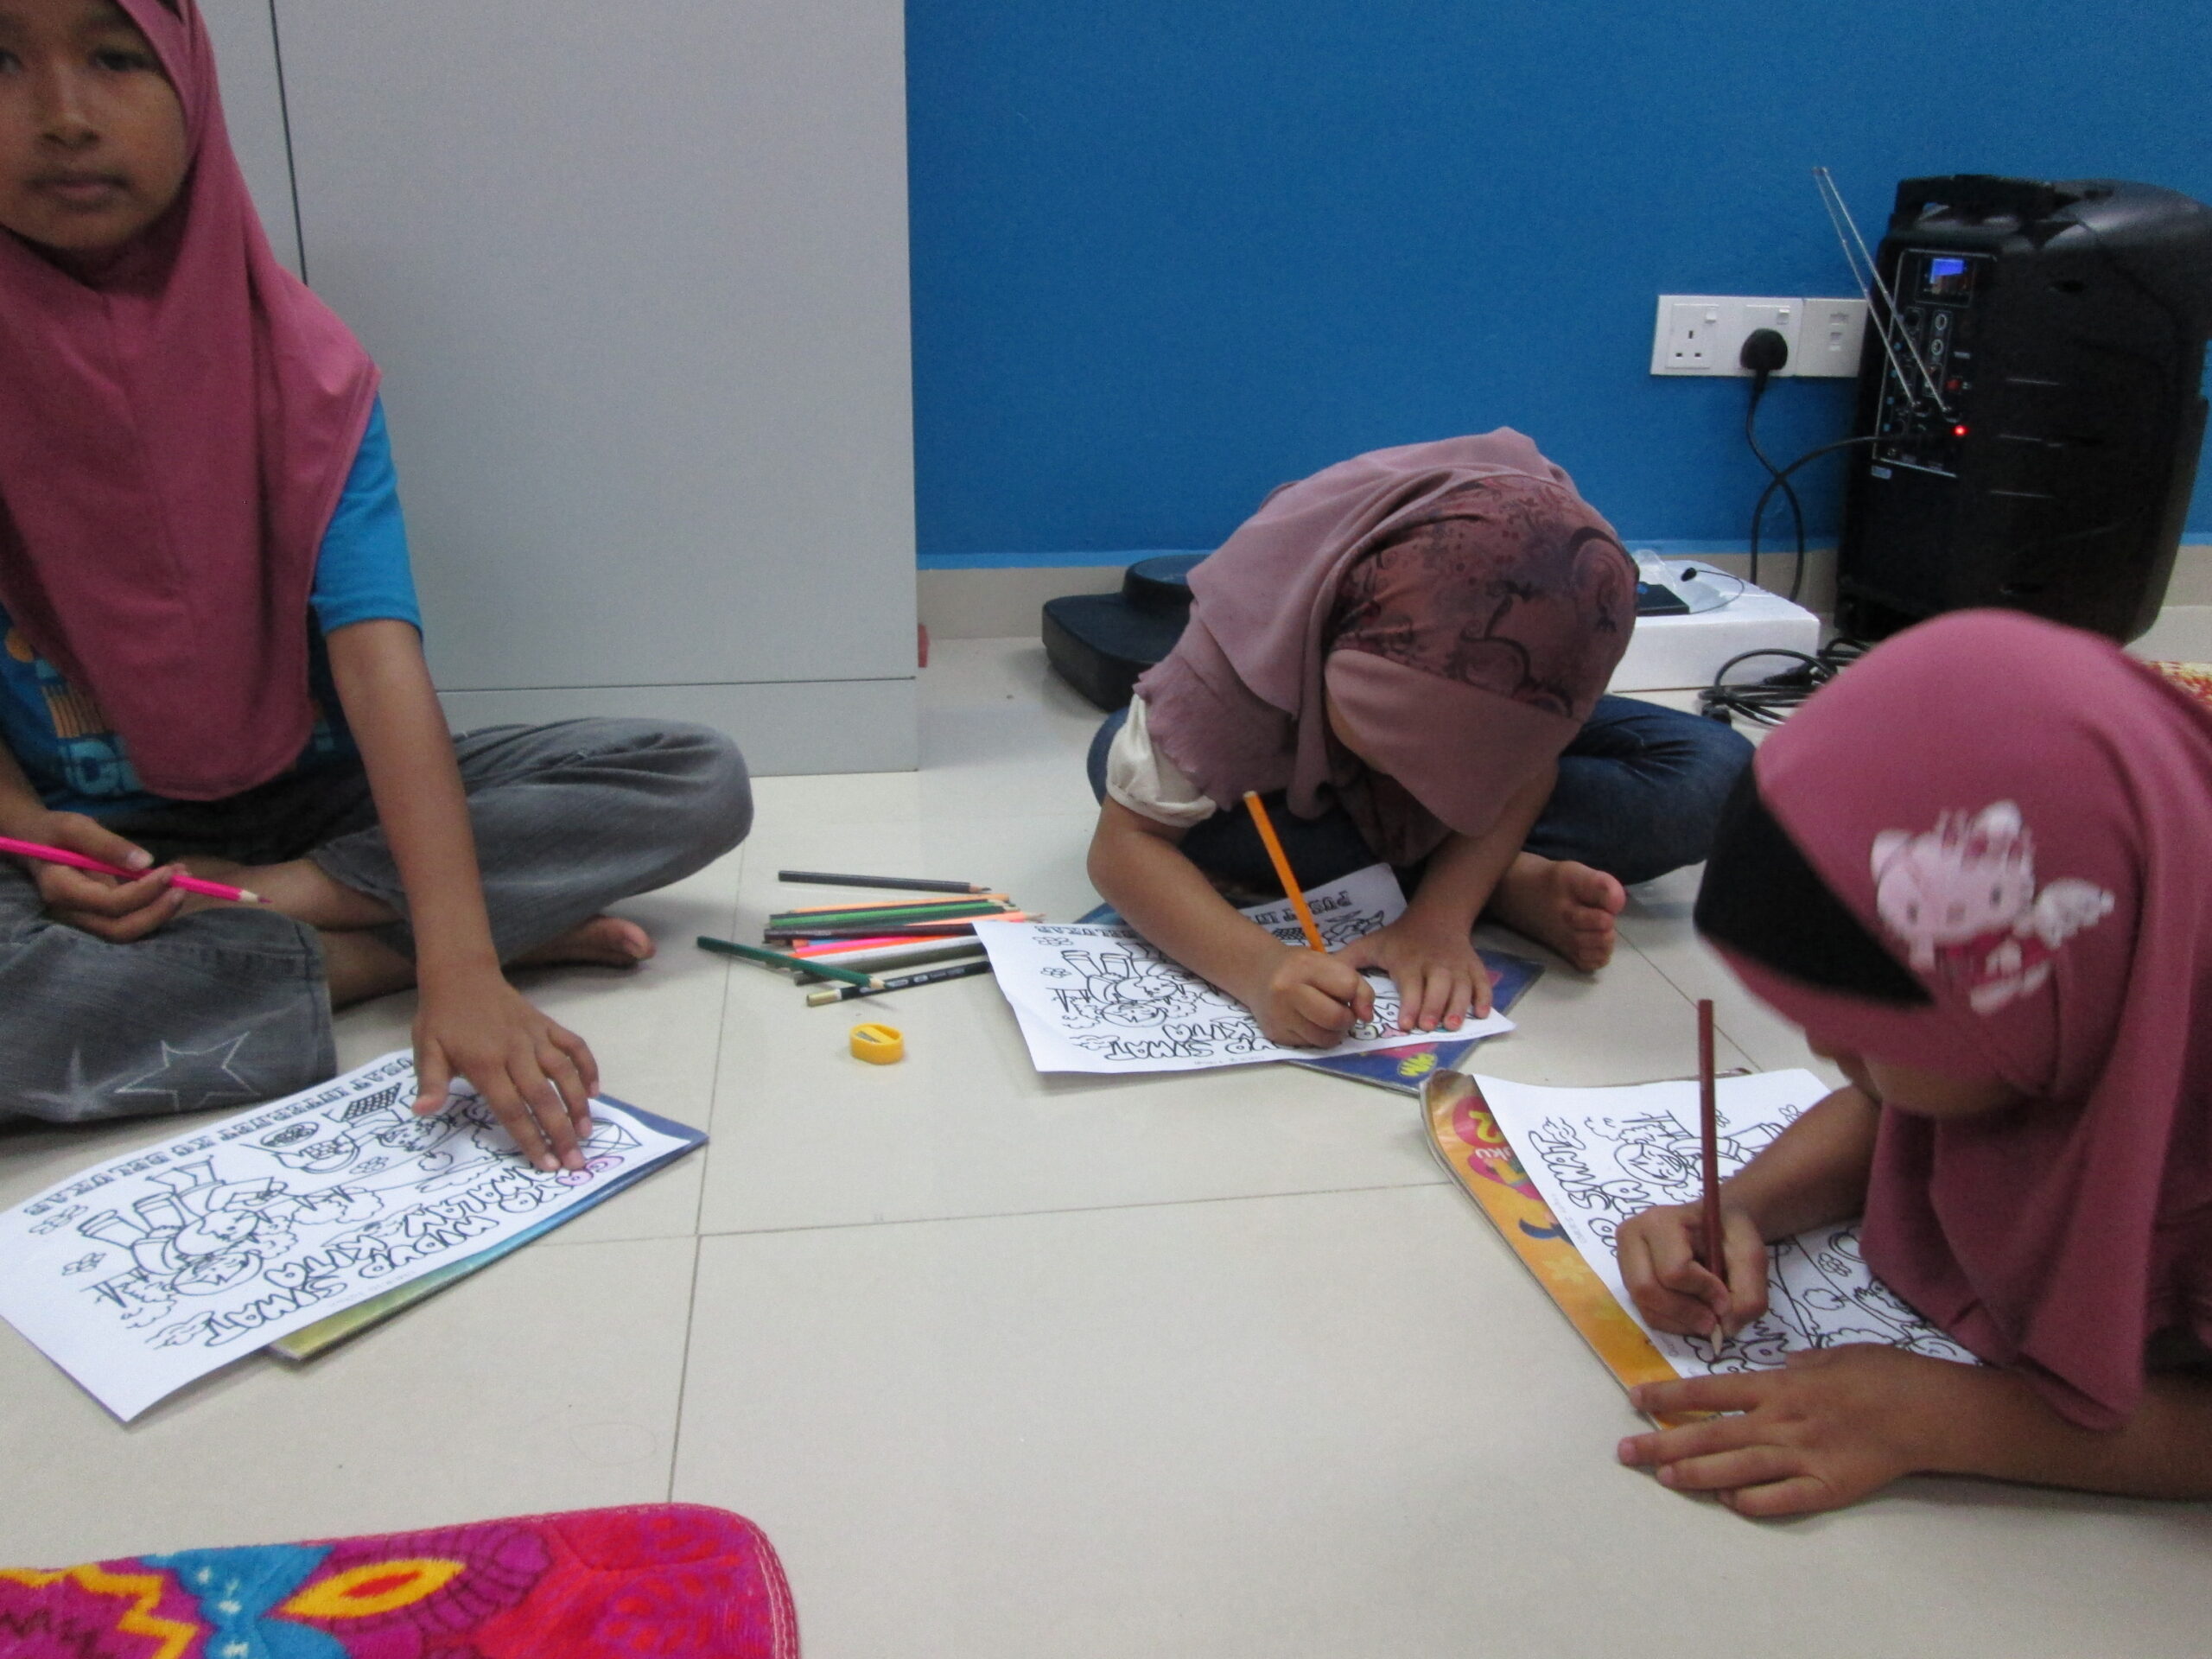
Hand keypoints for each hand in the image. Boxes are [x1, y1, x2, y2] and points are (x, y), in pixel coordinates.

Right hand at [6, 809, 186, 940]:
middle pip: (120, 930)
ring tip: (184, 879)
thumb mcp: (75, 827)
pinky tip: (171, 883)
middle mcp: (72, 913)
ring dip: (161, 911)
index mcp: (61, 890)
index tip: (168, 872)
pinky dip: (155, 907)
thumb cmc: (53, 832)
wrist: (36, 843)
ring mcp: (85, 919)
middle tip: (184, 886)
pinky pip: (130, 921)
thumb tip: (145, 863)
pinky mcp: (99, 916)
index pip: (109, 904)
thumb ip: (107, 844)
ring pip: (128, 931)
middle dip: (157, 912)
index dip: (143, 892)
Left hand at [410, 968, 599, 1172]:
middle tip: (576, 1161)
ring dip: (579, 1104)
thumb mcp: (427, 1050)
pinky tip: (595, 1090)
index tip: (546, 1165)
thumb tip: (422, 1112)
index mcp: (485, 1064)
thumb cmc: (442, 1019)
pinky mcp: (547, 1025)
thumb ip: (430, 1083)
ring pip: (564, 1073)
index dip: (530, 1139)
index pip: (511, 1109)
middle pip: (543, 1097)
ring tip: (587, 1132)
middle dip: (561, 1132)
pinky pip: (574, 1046)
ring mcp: (535, 1037)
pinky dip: (588, 1067)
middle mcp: (515, 1052)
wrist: (461, 974)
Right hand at [1242, 946, 1374, 1047]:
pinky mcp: (1276, 1034)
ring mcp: (1279, 1015)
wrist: (1258, 973)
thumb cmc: (1300, 968)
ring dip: (1335, 1033)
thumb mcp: (1328, 964)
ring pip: (1325, 1039)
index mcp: (1304, 966)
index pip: (1347, 986)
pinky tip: (1310, 1023)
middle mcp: (1287, 990)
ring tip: (1328, 1019)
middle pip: (1336, 1018)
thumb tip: (1367, 1017)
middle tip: (1343, 1012)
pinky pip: (1311, 1045)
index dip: (1356, 994)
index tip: (1350, 995)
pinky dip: (1318, 1037)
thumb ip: (1356, 985)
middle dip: (1348, 1019)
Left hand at [1337, 916, 1490, 1030]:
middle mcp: (1435, 963)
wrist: (1436, 917)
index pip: (1411, 984)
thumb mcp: (1371, 944)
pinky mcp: (1473, 966)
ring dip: (1459, 1006)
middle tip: (1430, 1028)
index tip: (1407, 1023)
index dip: (1410, 1004)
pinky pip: (1482, 983)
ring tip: (1453, 1026)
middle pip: (1438, 986)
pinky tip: (1481, 1014)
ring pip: (1461, 986)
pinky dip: (1484, 998)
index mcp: (1408, 960)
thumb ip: (1348, 962)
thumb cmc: (1399, 939)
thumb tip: (1323, 980)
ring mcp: (1457, 965)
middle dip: (1434, 1007)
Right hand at [1617, 1198, 1769, 1338]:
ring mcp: (1624, 1258)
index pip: (1673, 1270)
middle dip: (1685, 1313)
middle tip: (1714, 1321)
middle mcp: (1632, 1236)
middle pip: (1647, 1290)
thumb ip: (1749, 1294)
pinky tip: (1690, 1312)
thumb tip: (1725, 1328)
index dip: (1704, 1292)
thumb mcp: (1752, 1256)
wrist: (1717, 1225)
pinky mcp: (1627, 1277)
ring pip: (1644, 1305)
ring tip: (1705, 1315)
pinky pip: (1644, 1312)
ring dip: (1680, 1321)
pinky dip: (1672, 1322)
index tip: (1727, 1298)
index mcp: (1661, 1221)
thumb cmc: (1730, 1234)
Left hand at [1618, 1345, 1969, 1516]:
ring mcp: (1803, 1456)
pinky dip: (1751, 1502)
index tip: (1635, 1400)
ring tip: (1661, 1477)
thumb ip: (1797, 1365)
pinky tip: (1728, 1503)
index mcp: (1780, 1385)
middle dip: (1663, 1442)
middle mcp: (1782, 1420)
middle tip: (1626, 1453)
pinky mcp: (1828, 1487)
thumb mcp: (1833, 1354)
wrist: (1930, 1410)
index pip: (1710, 1390)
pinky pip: (1781, 1499)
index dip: (1669, 1397)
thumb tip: (1778, 1368)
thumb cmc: (1884, 1374)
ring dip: (1694, 1474)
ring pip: (1736, 1468)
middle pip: (1710, 1433)